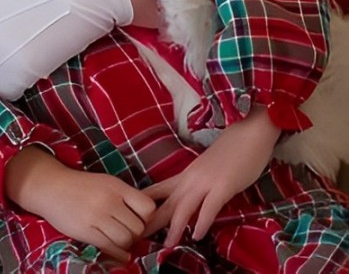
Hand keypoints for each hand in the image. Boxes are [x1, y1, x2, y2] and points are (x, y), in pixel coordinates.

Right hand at [5, 147, 154, 263]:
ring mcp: (97, 216)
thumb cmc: (81, 186)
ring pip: (126, 240)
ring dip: (125, 244)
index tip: (136, 218)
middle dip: (134, 233)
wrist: (50, 186)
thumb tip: (148, 219)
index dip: (146, 217)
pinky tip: (115, 249)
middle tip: (125, 231)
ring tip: (117, 238)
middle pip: (138, 228)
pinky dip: (118, 253)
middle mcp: (109, 200)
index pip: (148, 207)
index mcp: (116, 186)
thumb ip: (125, 197)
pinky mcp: (86, 231)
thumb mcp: (106, 183)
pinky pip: (111, 248)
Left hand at [143, 106, 279, 245]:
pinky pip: (210, 207)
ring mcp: (206, 182)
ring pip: (184, 207)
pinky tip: (196, 235)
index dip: (144, 204)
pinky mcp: (223, 186)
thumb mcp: (208, 170)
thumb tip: (192, 202)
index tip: (130, 216)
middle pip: (166, 202)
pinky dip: (203, 221)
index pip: (158, 190)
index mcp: (186, 174)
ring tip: (166, 246)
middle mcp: (190, 179)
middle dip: (151, 221)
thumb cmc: (232, 152)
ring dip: (174, 227)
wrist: (248, 133)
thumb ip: (198, 186)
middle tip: (137, 237)